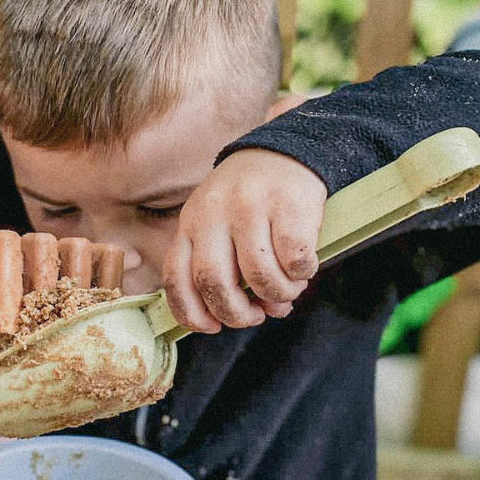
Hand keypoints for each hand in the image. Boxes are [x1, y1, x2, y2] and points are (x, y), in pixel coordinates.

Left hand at [163, 149, 326, 332]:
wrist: (286, 152)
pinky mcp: (287, 204)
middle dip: (236, 313)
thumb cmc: (250, 205)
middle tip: (256, 316)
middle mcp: (213, 213)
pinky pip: (293, 260)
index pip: (176, 277)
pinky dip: (301, 275)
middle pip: (214, 282)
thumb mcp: (220, 229)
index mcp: (190, 223)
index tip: (212, 327)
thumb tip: (258, 314)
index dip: (192, 312)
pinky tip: (303, 269)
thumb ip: (226, 272)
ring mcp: (250, 206)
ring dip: (277, 295)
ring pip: (259, 275)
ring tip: (286, 291)